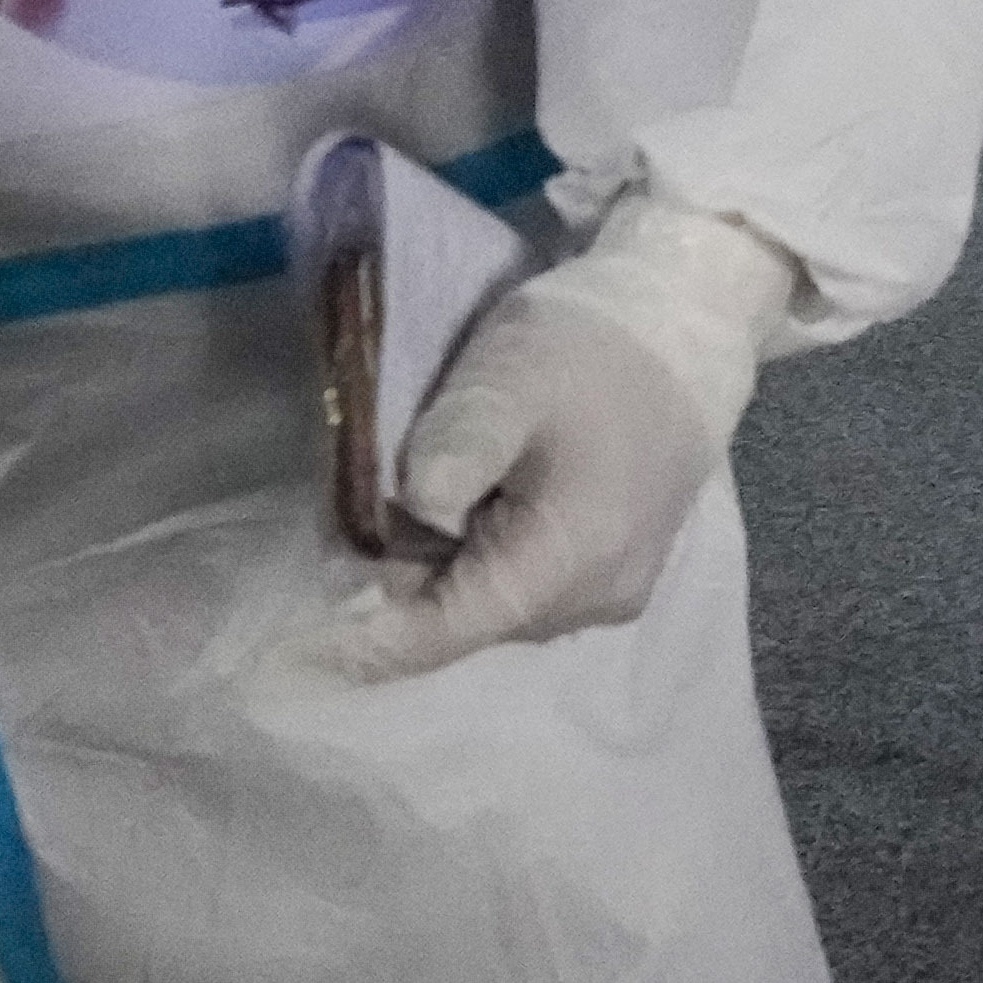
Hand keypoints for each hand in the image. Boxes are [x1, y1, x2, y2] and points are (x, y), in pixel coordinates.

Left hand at [315, 200, 794, 678]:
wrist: (691, 326)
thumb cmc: (594, 349)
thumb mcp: (510, 377)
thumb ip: (457, 445)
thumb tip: (411, 510)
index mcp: (568, 561)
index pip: (448, 631)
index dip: (365, 646)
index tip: (291, 656)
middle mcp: (594, 600)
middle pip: (470, 621)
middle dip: (402, 588)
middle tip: (349, 526)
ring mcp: (613, 593)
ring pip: (497, 606)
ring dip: (445, 570)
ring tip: (415, 502)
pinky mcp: (620, 573)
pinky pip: (528, 588)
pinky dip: (484, 560)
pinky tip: (473, 505)